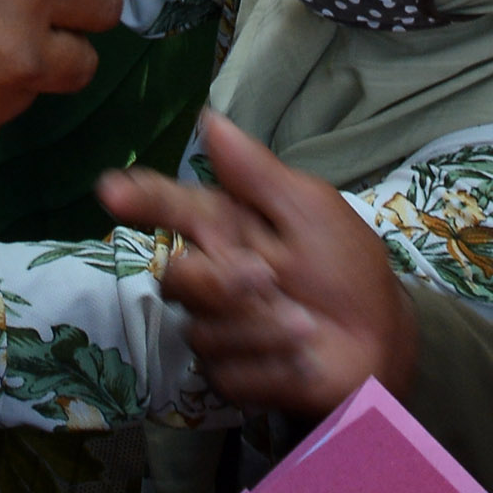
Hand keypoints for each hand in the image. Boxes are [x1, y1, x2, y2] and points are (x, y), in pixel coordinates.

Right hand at [101, 117, 416, 418]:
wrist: (381, 340)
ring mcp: (217, 325)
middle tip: (268, 279)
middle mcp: (212, 274)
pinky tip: (300, 359)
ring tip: (307, 324)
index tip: (111, 191)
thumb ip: (257, 173)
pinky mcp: (230, 373)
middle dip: (222, 282)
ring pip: (203, 329)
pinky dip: (272, 366)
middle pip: (175, 276)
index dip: (139, 198)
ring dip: (263, 328)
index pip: (170, 207)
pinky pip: (228, 372)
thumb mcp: (311, 210)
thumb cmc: (346, 266)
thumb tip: (209, 119)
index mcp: (227, 226)